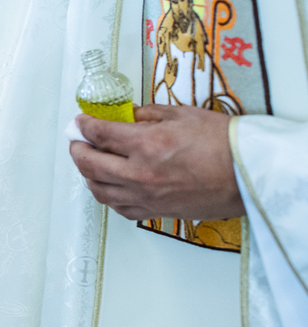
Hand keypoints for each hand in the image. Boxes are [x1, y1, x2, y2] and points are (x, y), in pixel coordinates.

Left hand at [69, 104, 242, 220]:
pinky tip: (110, 184)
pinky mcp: (156, 212)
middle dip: (77, 149)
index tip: (80, 122)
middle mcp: (141, 173)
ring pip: (99, 190)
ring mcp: (147, 196)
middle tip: (77, 141)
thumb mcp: (181, 114)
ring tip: (90, 162)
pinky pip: (119, 208)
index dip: (83, 126)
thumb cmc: (223, 143)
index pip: (99, 134)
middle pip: (89, 164)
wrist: (250, 174)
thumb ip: (146, 115)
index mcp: (147, 144)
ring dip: (87, 174)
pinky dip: (108, 195)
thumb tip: (123, 116)